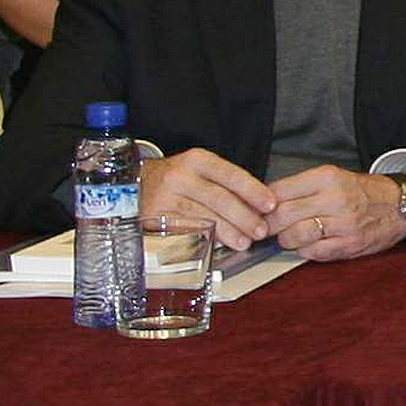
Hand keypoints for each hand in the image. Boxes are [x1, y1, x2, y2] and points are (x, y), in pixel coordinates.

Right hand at [140, 148, 279, 257]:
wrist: (135, 184)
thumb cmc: (177, 179)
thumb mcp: (200, 171)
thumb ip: (226, 185)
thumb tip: (258, 208)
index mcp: (197, 160)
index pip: (231, 175)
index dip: (253, 191)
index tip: (270, 204)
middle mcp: (180, 176)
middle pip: (218, 198)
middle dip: (244, 216)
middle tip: (260, 230)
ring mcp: (165, 197)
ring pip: (203, 217)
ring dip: (227, 232)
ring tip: (244, 242)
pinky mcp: (155, 217)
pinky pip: (183, 231)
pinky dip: (203, 239)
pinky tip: (217, 245)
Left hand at [267, 163, 405, 262]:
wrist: (400, 205)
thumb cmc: (361, 192)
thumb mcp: (333, 178)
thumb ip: (301, 188)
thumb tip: (264, 202)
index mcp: (327, 177)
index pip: (279, 191)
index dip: (260, 205)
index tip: (254, 212)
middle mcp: (335, 198)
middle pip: (282, 215)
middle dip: (266, 226)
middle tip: (262, 229)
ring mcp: (343, 223)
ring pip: (294, 236)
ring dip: (285, 240)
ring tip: (289, 237)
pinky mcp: (349, 245)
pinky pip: (313, 253)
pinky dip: (305, 251)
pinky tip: (309, 244)